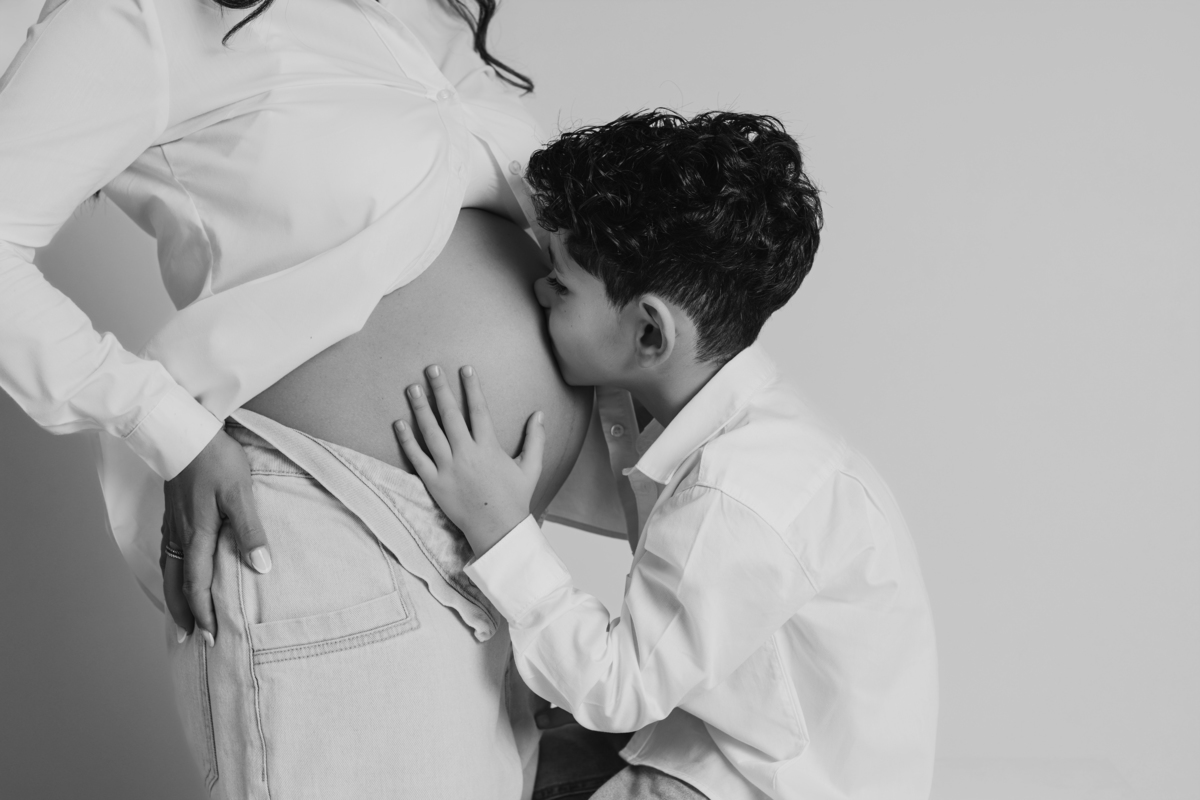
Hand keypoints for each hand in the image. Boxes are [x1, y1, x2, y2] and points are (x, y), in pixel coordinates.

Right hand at [161, 429, 271, 644]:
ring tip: (180, 620)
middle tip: (192, 641)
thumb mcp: (240, 493)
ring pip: (168, 572)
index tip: (211, 637)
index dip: (204, 612)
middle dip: (185, 615)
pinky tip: (176, 578)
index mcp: (197, 535)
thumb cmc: (215, 460)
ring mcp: (172, 525)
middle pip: (177, 585)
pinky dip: (170, 577)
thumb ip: (250, 531)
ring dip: (174, 599)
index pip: (198, 584)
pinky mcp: (171, 515)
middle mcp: (179, 536)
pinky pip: (167, 556)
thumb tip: (261, 567)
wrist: (184, 432)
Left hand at [394, 365, 543, 555]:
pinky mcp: (434, 483)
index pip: (478, 410)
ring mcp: (448, 469)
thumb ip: (536, 439)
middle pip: (450, 415)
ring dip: (420, 408)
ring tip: (412, 388)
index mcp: (489, 448)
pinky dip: (407, 440)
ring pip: (430, 432)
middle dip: (440, 389)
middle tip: (431, 368)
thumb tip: (539, 413)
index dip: (472, 387)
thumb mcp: (532, 468)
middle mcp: (466, 454)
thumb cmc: (515, 498)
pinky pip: (417, 458)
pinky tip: (399, 423)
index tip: (465, 368)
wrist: (497, 530)